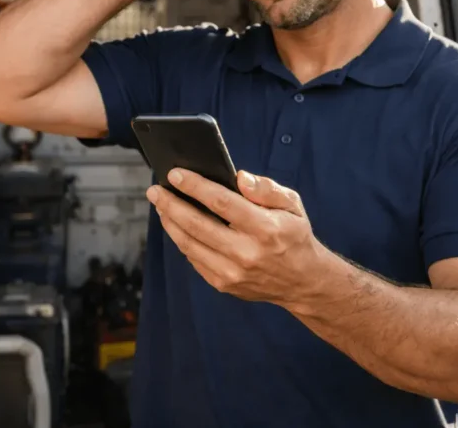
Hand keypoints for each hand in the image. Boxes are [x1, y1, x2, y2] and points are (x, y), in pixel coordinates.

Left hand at [146, 168, 326, 306]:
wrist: (302, 281)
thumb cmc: (294, 235)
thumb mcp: (292, 205)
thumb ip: (267, 189)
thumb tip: (239, 177)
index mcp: (265, 228)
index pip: (221, 202)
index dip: (194, 186)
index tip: (175, 174)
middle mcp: (246, 252)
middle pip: (197, 224)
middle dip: (171, 204)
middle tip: (155, 190)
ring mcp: (233, 272)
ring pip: (189, 244)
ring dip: (170, 222)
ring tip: (161, 205)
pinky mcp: (223, 284)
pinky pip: (194, 259)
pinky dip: (182, 240)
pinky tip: (176, 225)